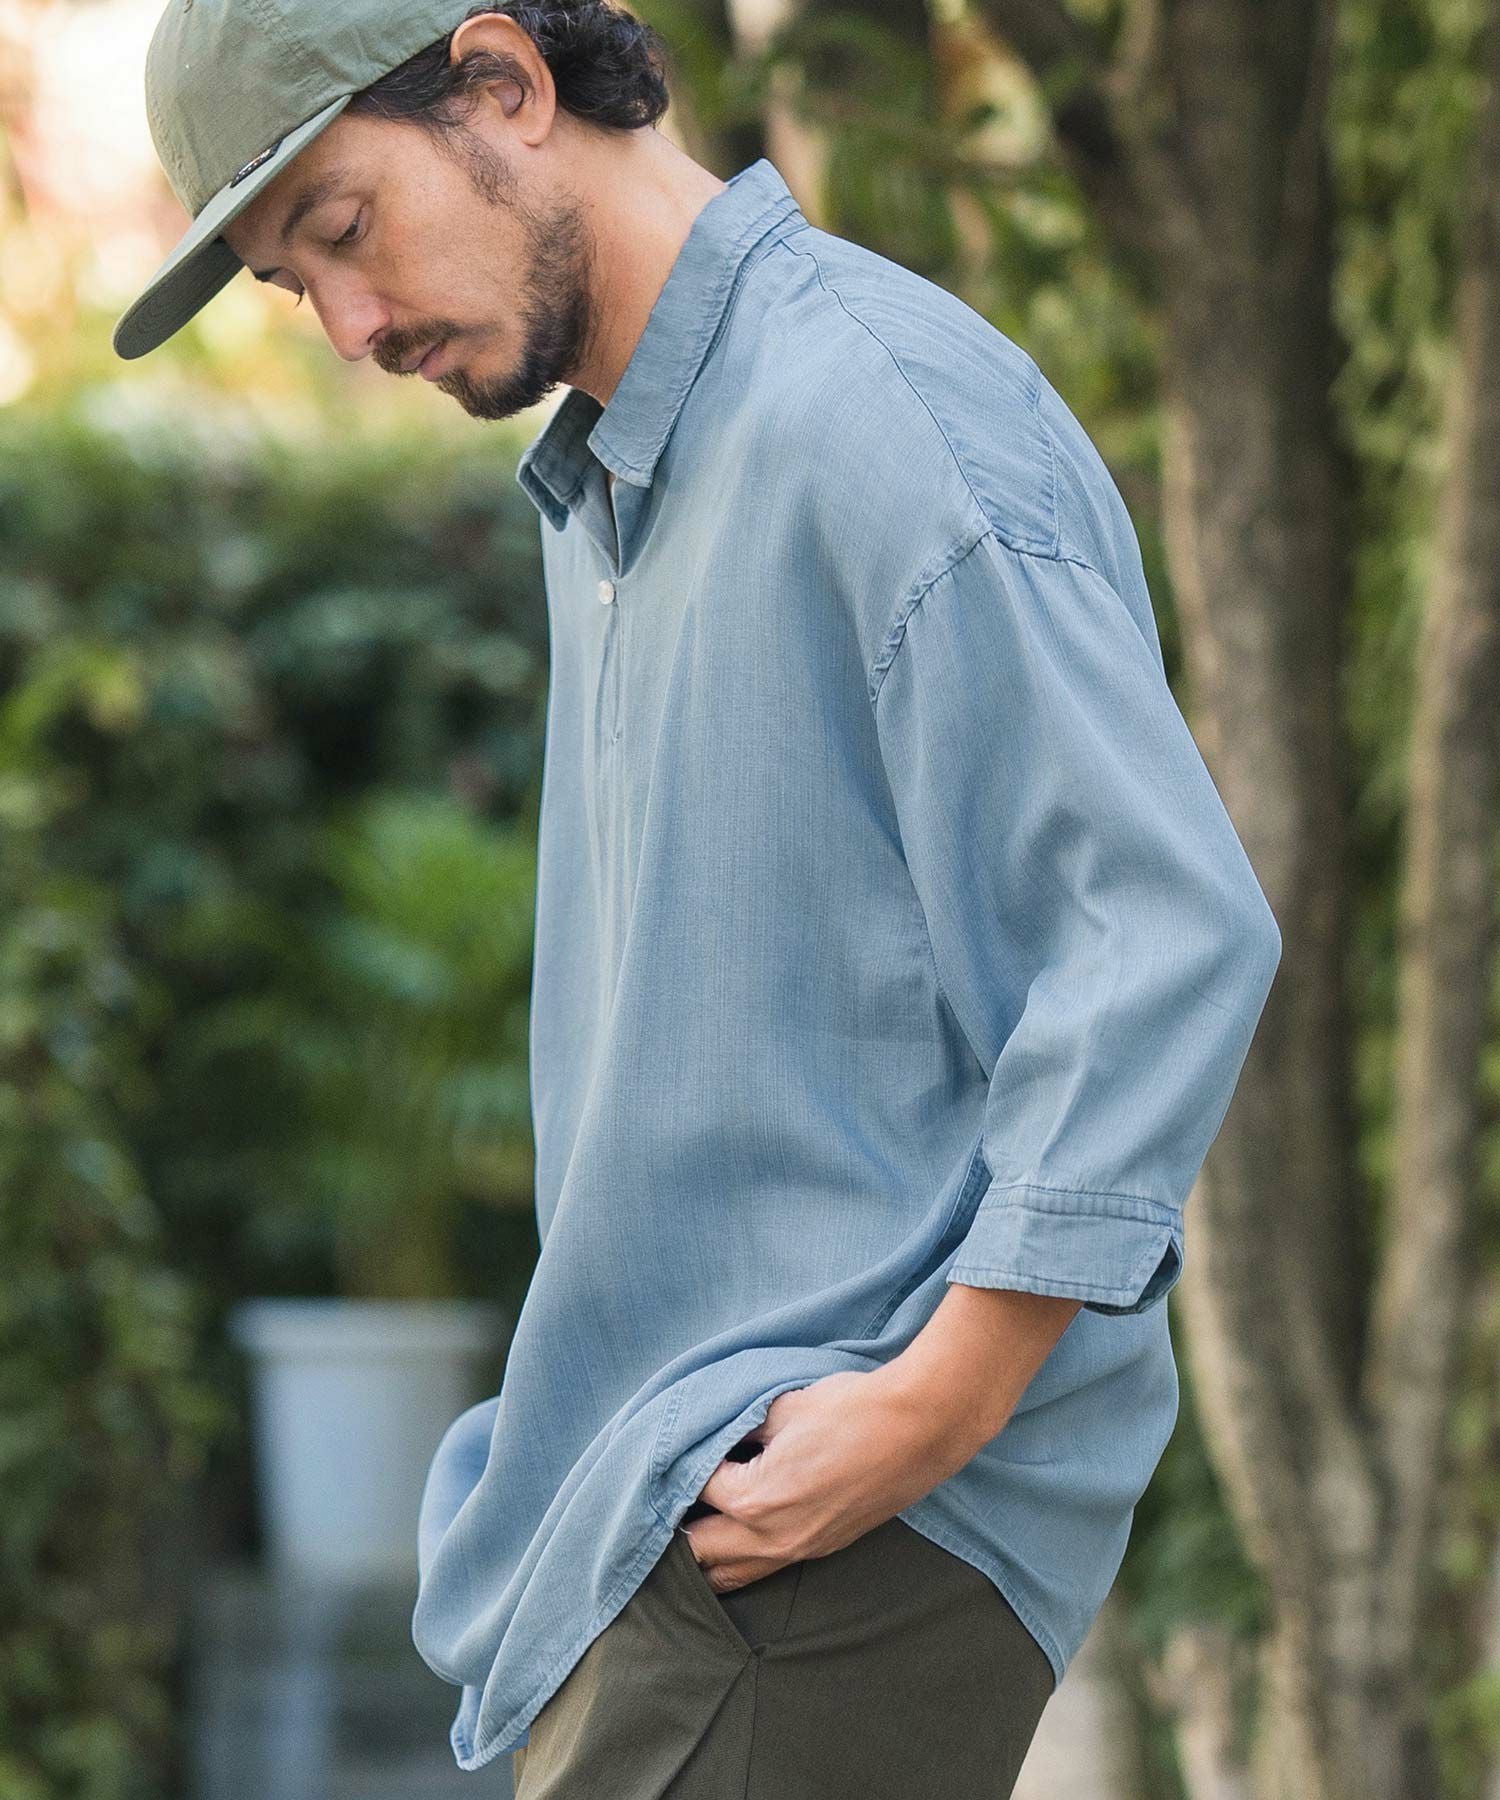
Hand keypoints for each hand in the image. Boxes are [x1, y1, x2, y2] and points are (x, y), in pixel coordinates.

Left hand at [677, 1368, 962, 1594]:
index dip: (683, 1463)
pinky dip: (737, 1562)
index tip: (677, 1448)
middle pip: (699, 1552)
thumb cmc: (851, 1410)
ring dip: (704, 1558)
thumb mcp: (782, 1406)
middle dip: (676, 1528)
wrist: (918, 1429)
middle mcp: (771, 1537)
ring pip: (730, 1576)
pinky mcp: (820, 1550)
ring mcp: (799, 1550)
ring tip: (686, 1532)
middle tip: (662, 1501)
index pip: (695, 1489)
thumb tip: (716, 1435)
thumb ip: (740, 1428)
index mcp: (754, 1499)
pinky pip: (763, 1570)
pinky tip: (730, 1544)